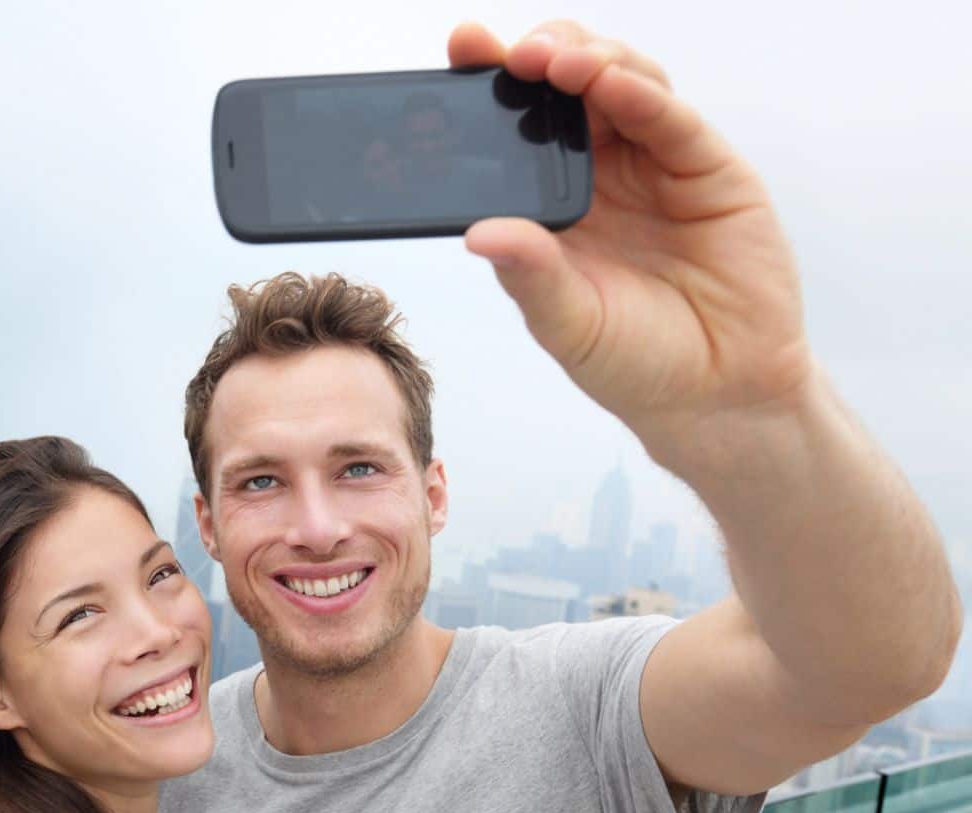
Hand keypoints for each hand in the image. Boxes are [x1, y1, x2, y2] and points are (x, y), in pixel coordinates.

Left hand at [450, 21, 813, 442]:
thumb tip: (480, 233)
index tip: (461, 52)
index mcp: (554, 201)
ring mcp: (654, 163)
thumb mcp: (568, 324)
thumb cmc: (635, 360)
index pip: (516, 127)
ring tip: (555, 62)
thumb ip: (530, 275)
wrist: (719, 394)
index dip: (491, 84)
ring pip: (620, 83)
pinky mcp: (708, 167)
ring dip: (587, 61)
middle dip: (537, 57)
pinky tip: (610, 82)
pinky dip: (640, 94)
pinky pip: (671, 118)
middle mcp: (602, 171)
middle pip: (567, 86)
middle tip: (509, 55)